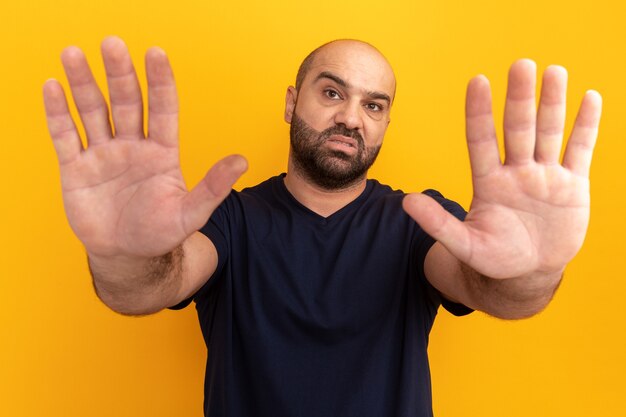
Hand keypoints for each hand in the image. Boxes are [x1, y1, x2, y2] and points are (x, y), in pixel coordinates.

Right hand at [44, 37, 246, 258]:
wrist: (126, 255)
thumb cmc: (160, 233)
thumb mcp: (190, 214)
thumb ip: (212, 188)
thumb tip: (242, 162)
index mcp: (162, 151)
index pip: (162, 109)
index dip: (159, 82)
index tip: (155, 53)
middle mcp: (133, 145)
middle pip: (126, 103)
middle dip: (120, 74)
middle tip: (112, 44)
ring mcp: (103, 154)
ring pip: (93, 112)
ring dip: (83, 84)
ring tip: (73, 55)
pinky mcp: (76, 168)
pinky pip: (65, 136)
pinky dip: (58, 113)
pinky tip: (52, 87)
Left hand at [403, 59, 601, 278]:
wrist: (529, 272)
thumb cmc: (495, 258)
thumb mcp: (465, 245)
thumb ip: (438, 224)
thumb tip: (406, 202)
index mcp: (488, 183)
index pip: (481, 140)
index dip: (479, 113)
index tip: (478, 82)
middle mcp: (516, 172)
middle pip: (518, 129)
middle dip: (520, 99)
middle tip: (521, 65)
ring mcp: (544, 175)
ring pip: (549, 132)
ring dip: (552, 103)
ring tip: (554, 72)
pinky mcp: (572, 185)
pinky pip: (580, 150)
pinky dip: (586, 126)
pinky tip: (589, 99)